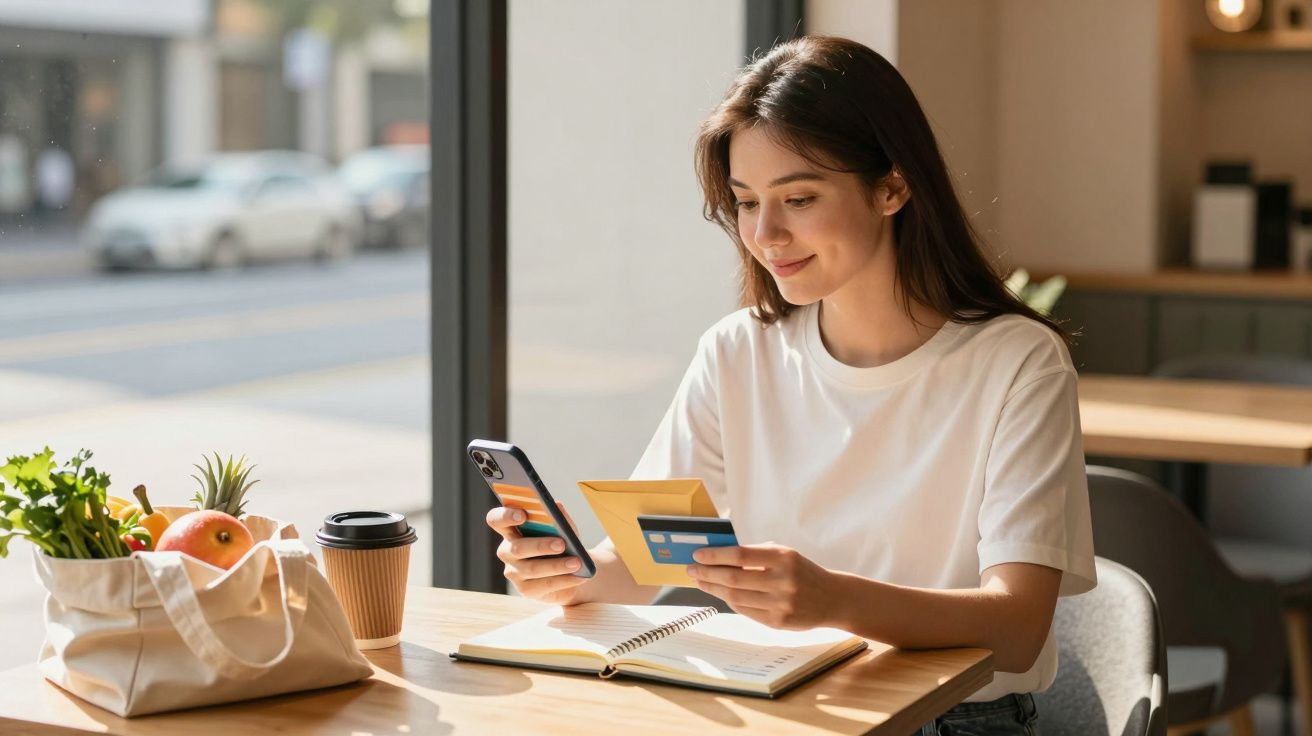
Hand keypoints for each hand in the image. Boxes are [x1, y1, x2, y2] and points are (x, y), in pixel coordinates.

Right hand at [486, 502, 588, 604]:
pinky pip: (544, 585)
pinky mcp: (526, 590)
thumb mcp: (564, 528)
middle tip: (561, 543)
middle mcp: (507, 551)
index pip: (496, 519)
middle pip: (517, 548)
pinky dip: (564, 580)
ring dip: (557, 565)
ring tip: (577, 562)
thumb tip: (556, 506)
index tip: (523, 514)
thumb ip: (559, 517)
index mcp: (511, 529)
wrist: (574, 569)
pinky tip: (579, 576)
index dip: (505, 516)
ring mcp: (514, 572)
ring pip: (532, 569)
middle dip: (540, 545)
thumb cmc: (563, 543)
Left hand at [688, 543, 837, 629]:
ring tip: (701, 582)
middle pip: (733, 578)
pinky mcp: (778, 622)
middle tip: (691, 570)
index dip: (715, 556)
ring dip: (713, 589)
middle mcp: (782, 581)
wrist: (832, 598)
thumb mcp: (785, 555)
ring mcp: (780, 604)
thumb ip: (756, 555)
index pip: (740, 555)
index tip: (698, 555)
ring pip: (735, 597)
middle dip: (707, 573)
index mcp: (783, 557)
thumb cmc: (802, 572)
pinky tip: (720, 594)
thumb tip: (718, 557)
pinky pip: (745, 611)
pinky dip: (730, 601)